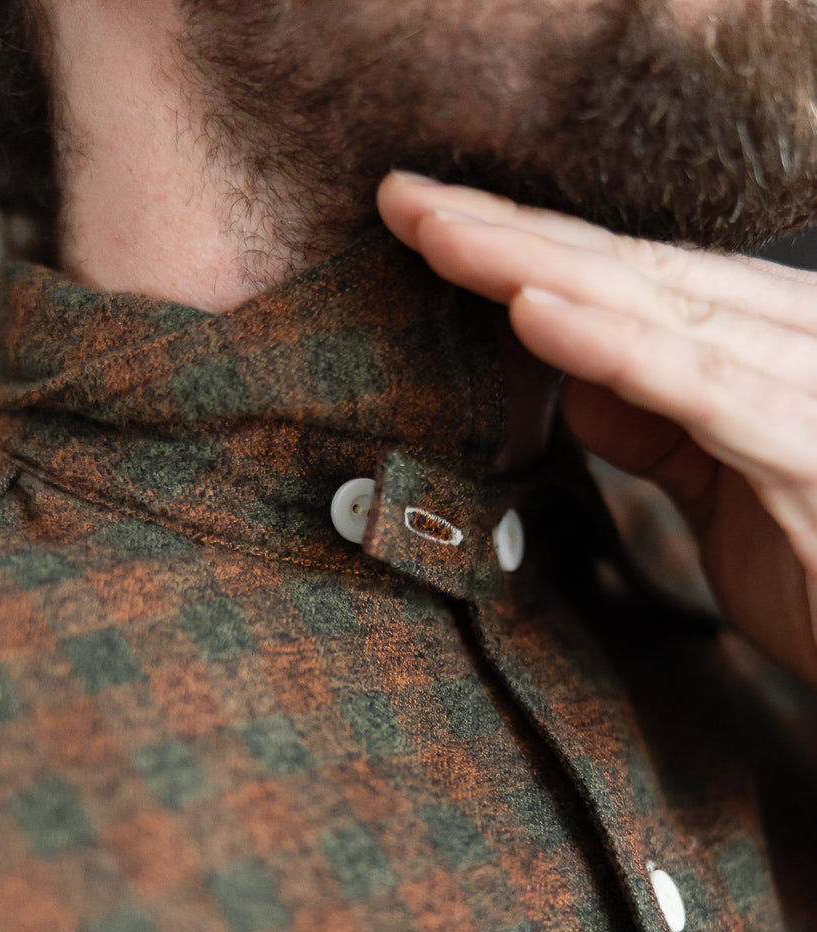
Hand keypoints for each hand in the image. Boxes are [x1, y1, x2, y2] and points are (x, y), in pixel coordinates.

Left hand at [378, 171, 816, 687]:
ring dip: (536, 268)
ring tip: (437, 234)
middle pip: (629, 271)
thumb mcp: (723, 491)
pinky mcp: (807, 447)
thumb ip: (657, 427)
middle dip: (508, 234)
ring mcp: (804, 387)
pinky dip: (613, 348)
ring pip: (653, 308)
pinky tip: (532, 312)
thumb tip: (567, 370)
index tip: (427, 221)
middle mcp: (790, 341)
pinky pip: (696, 386)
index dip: (528, 247)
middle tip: (399, 196)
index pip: (632, 280)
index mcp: (765, 345)